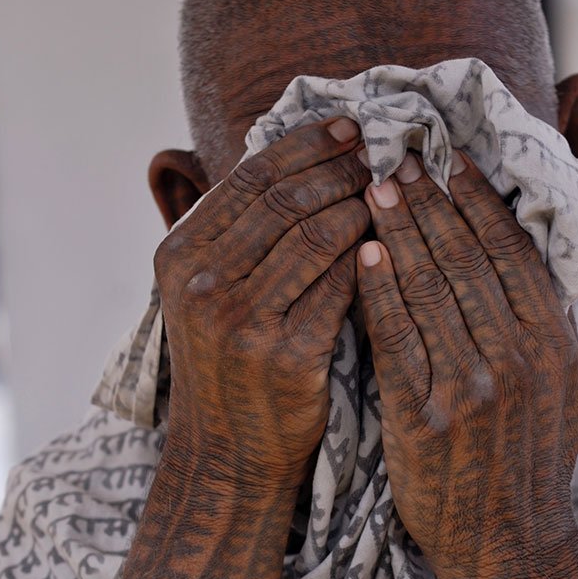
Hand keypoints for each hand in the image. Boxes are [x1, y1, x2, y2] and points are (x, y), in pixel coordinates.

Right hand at [154, 118, 370, 495]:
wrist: (228, 452)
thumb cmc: (230, 366)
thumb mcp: (209, 294)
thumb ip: (239, 234)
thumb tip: (295, 158)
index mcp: (179, 255)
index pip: (250, 177)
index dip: (305, 144)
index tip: (350, 126)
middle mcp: (201, 283)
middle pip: (284, 200)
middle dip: (341, 169)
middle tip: (385, 154)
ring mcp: (239, 320)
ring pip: (315, 237)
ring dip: (363, 208)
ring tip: (398, 193)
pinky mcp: (283, 355)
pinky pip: (341, 288)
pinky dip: (371, 260)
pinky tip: (396, 245)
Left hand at [356, 151, 577, 578]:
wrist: (506, 543)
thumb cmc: (527, 462)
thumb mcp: (559, 391)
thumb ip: (541, 327)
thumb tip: (518, 259)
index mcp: (554, 345)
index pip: (513, 253)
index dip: (479, 202)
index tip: (452, 163)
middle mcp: (518, 359)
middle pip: (468, 259)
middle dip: (432, 202)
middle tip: (400, 159)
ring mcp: (470, 388)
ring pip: (430, 288)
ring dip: (400, 232)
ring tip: (375, 189)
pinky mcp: (424, 416)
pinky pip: (395, 338)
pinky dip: (379, 290)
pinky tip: (362, 253)